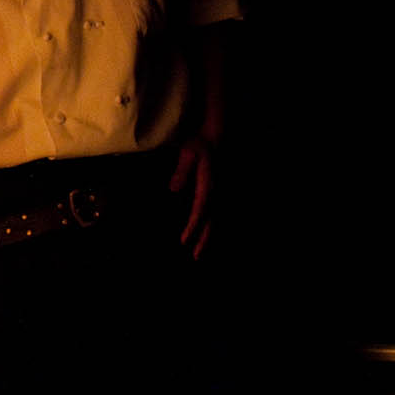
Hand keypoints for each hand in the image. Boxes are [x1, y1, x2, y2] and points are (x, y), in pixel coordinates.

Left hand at [169, 136, 214, 259]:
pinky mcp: (221, 192)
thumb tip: (173, 190)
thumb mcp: (188, 153)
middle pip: (211, 221)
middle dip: (203, 239)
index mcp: (208, 185)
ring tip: (201, 252)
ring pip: (217, 220)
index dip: (192, 227)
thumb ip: (182, 171)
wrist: (217, 136)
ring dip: (209, 237)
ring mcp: (221, 193)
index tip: (184, 241)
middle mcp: (217, 192)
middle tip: (196, 257)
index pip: (200, 211)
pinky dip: (212, 227)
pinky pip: (218, 214)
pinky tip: (207, 237)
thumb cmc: (200, 144)